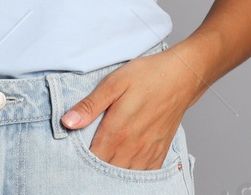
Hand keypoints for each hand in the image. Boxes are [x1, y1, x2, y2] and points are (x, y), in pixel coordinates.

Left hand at [60, 48, 203, 169]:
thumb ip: (90, 105)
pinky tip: (124, 167)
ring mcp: (148, 151)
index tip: (71, 157)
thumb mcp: (114, 82)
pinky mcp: (160, 152)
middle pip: (107, 172)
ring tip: (103, 164)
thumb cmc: (147, 76)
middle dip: (94, 170)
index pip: (91, 159)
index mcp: (117, 130)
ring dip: (112, 174)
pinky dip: (132, 176)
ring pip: (125, 176)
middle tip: (85, 161)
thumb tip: (67, 122)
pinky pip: (144, 175)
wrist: (182, 76)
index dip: (79, 162)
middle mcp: (133, 146)